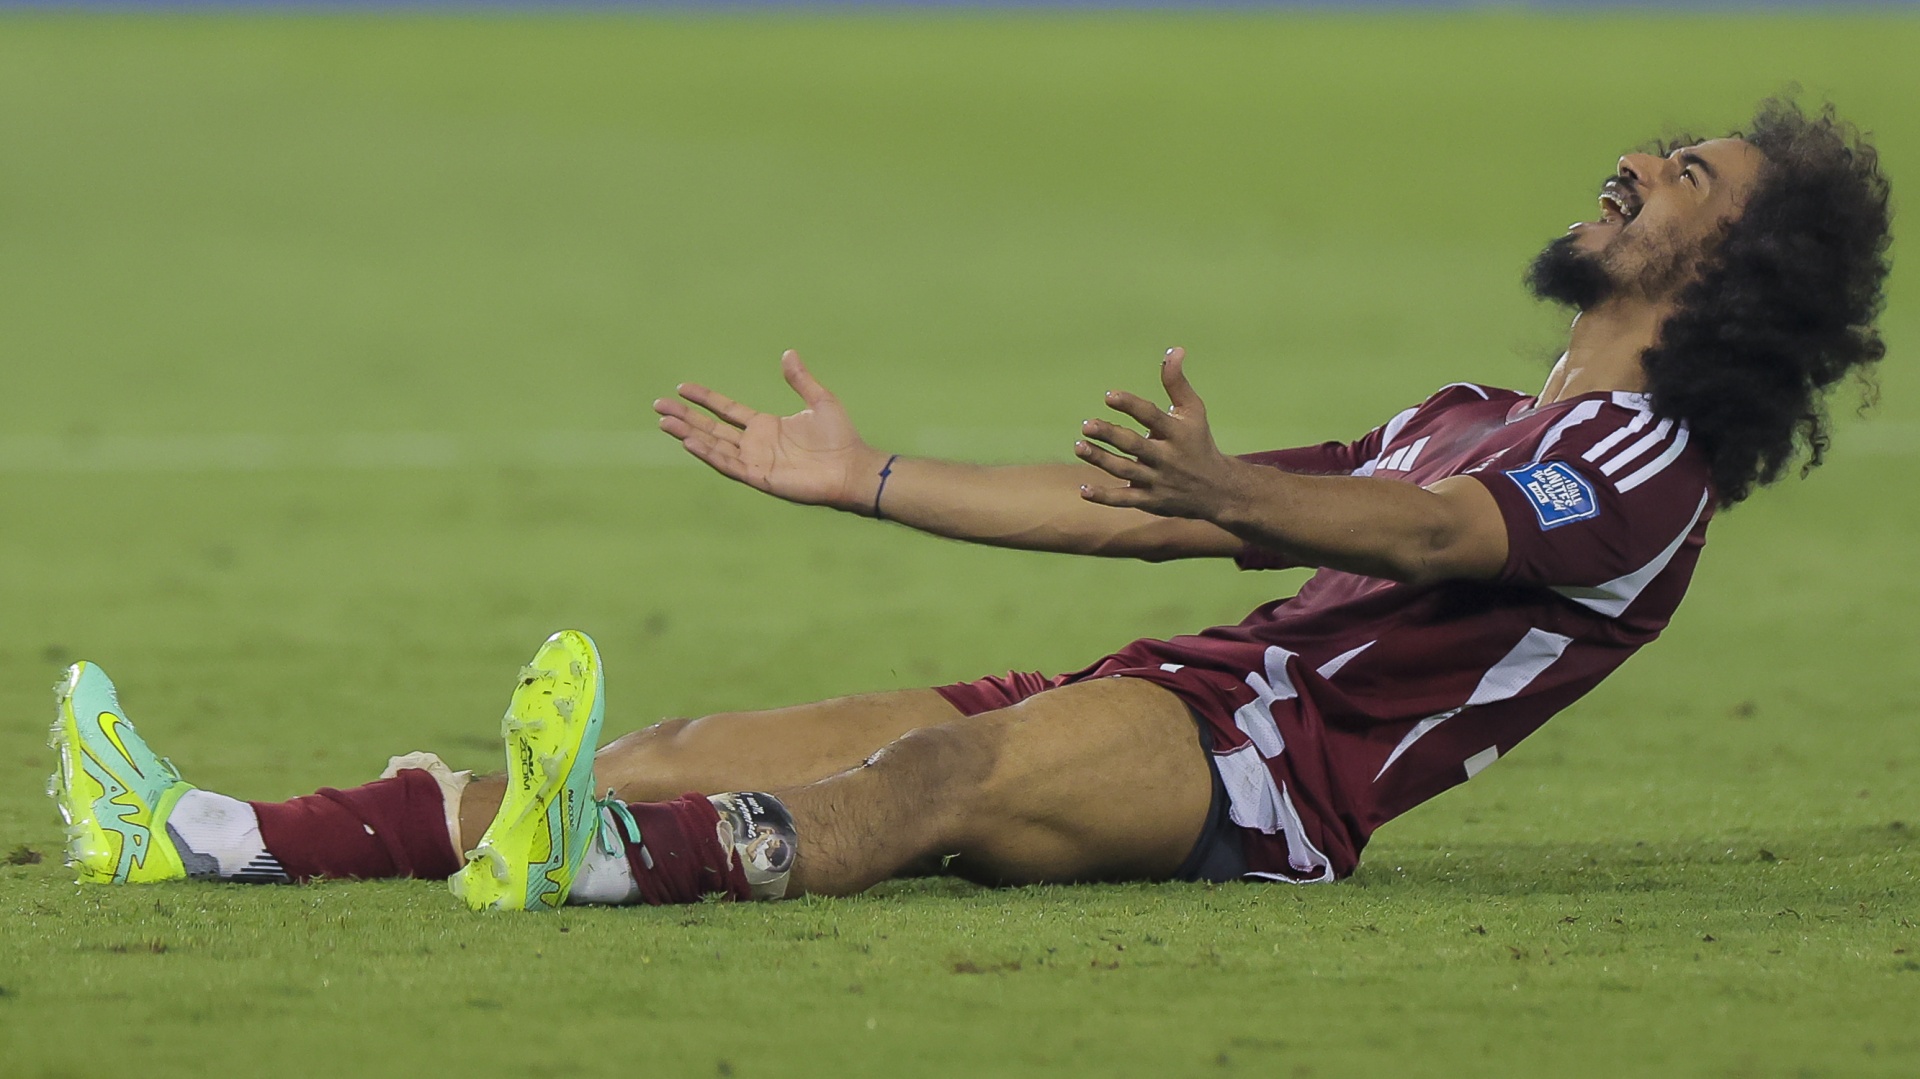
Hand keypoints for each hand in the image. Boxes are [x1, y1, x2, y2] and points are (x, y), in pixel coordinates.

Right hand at [655, 350, 885, 509]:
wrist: (852, 466)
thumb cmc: (840, 438)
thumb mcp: (820, 400)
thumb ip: (800, 379)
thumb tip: (788, 353)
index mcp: (765, 425)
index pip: (725, 410)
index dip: (704, 399)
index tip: (682, 388)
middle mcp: (754, 444)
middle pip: (710, 428)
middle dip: (685, 418)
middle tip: (658, 406)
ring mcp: (755, 461)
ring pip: (713, 446)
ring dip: (688, 435)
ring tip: (664, 422)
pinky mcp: (759, 477)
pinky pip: (728, 464)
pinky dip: (708, 454)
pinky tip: (689, 442)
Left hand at [1074, 348, 1244, 520]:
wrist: (1218, 490)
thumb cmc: (1199, 442)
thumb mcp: (1194, 411)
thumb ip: (1177, 383)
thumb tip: (1174, 349)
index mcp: (1177, 433)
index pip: (1152, 416)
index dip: (1131, 405)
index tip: (1109, 396)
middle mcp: (1167, 457)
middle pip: (1135, 446)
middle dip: (1110, 435)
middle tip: (1087, 425)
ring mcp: (1158, 481)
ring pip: (1125, 471)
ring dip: (1101, 460)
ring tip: (1079, 446)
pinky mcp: (1150, 500)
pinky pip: (1124, 500)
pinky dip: (1104, 497)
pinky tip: (1083, 489)